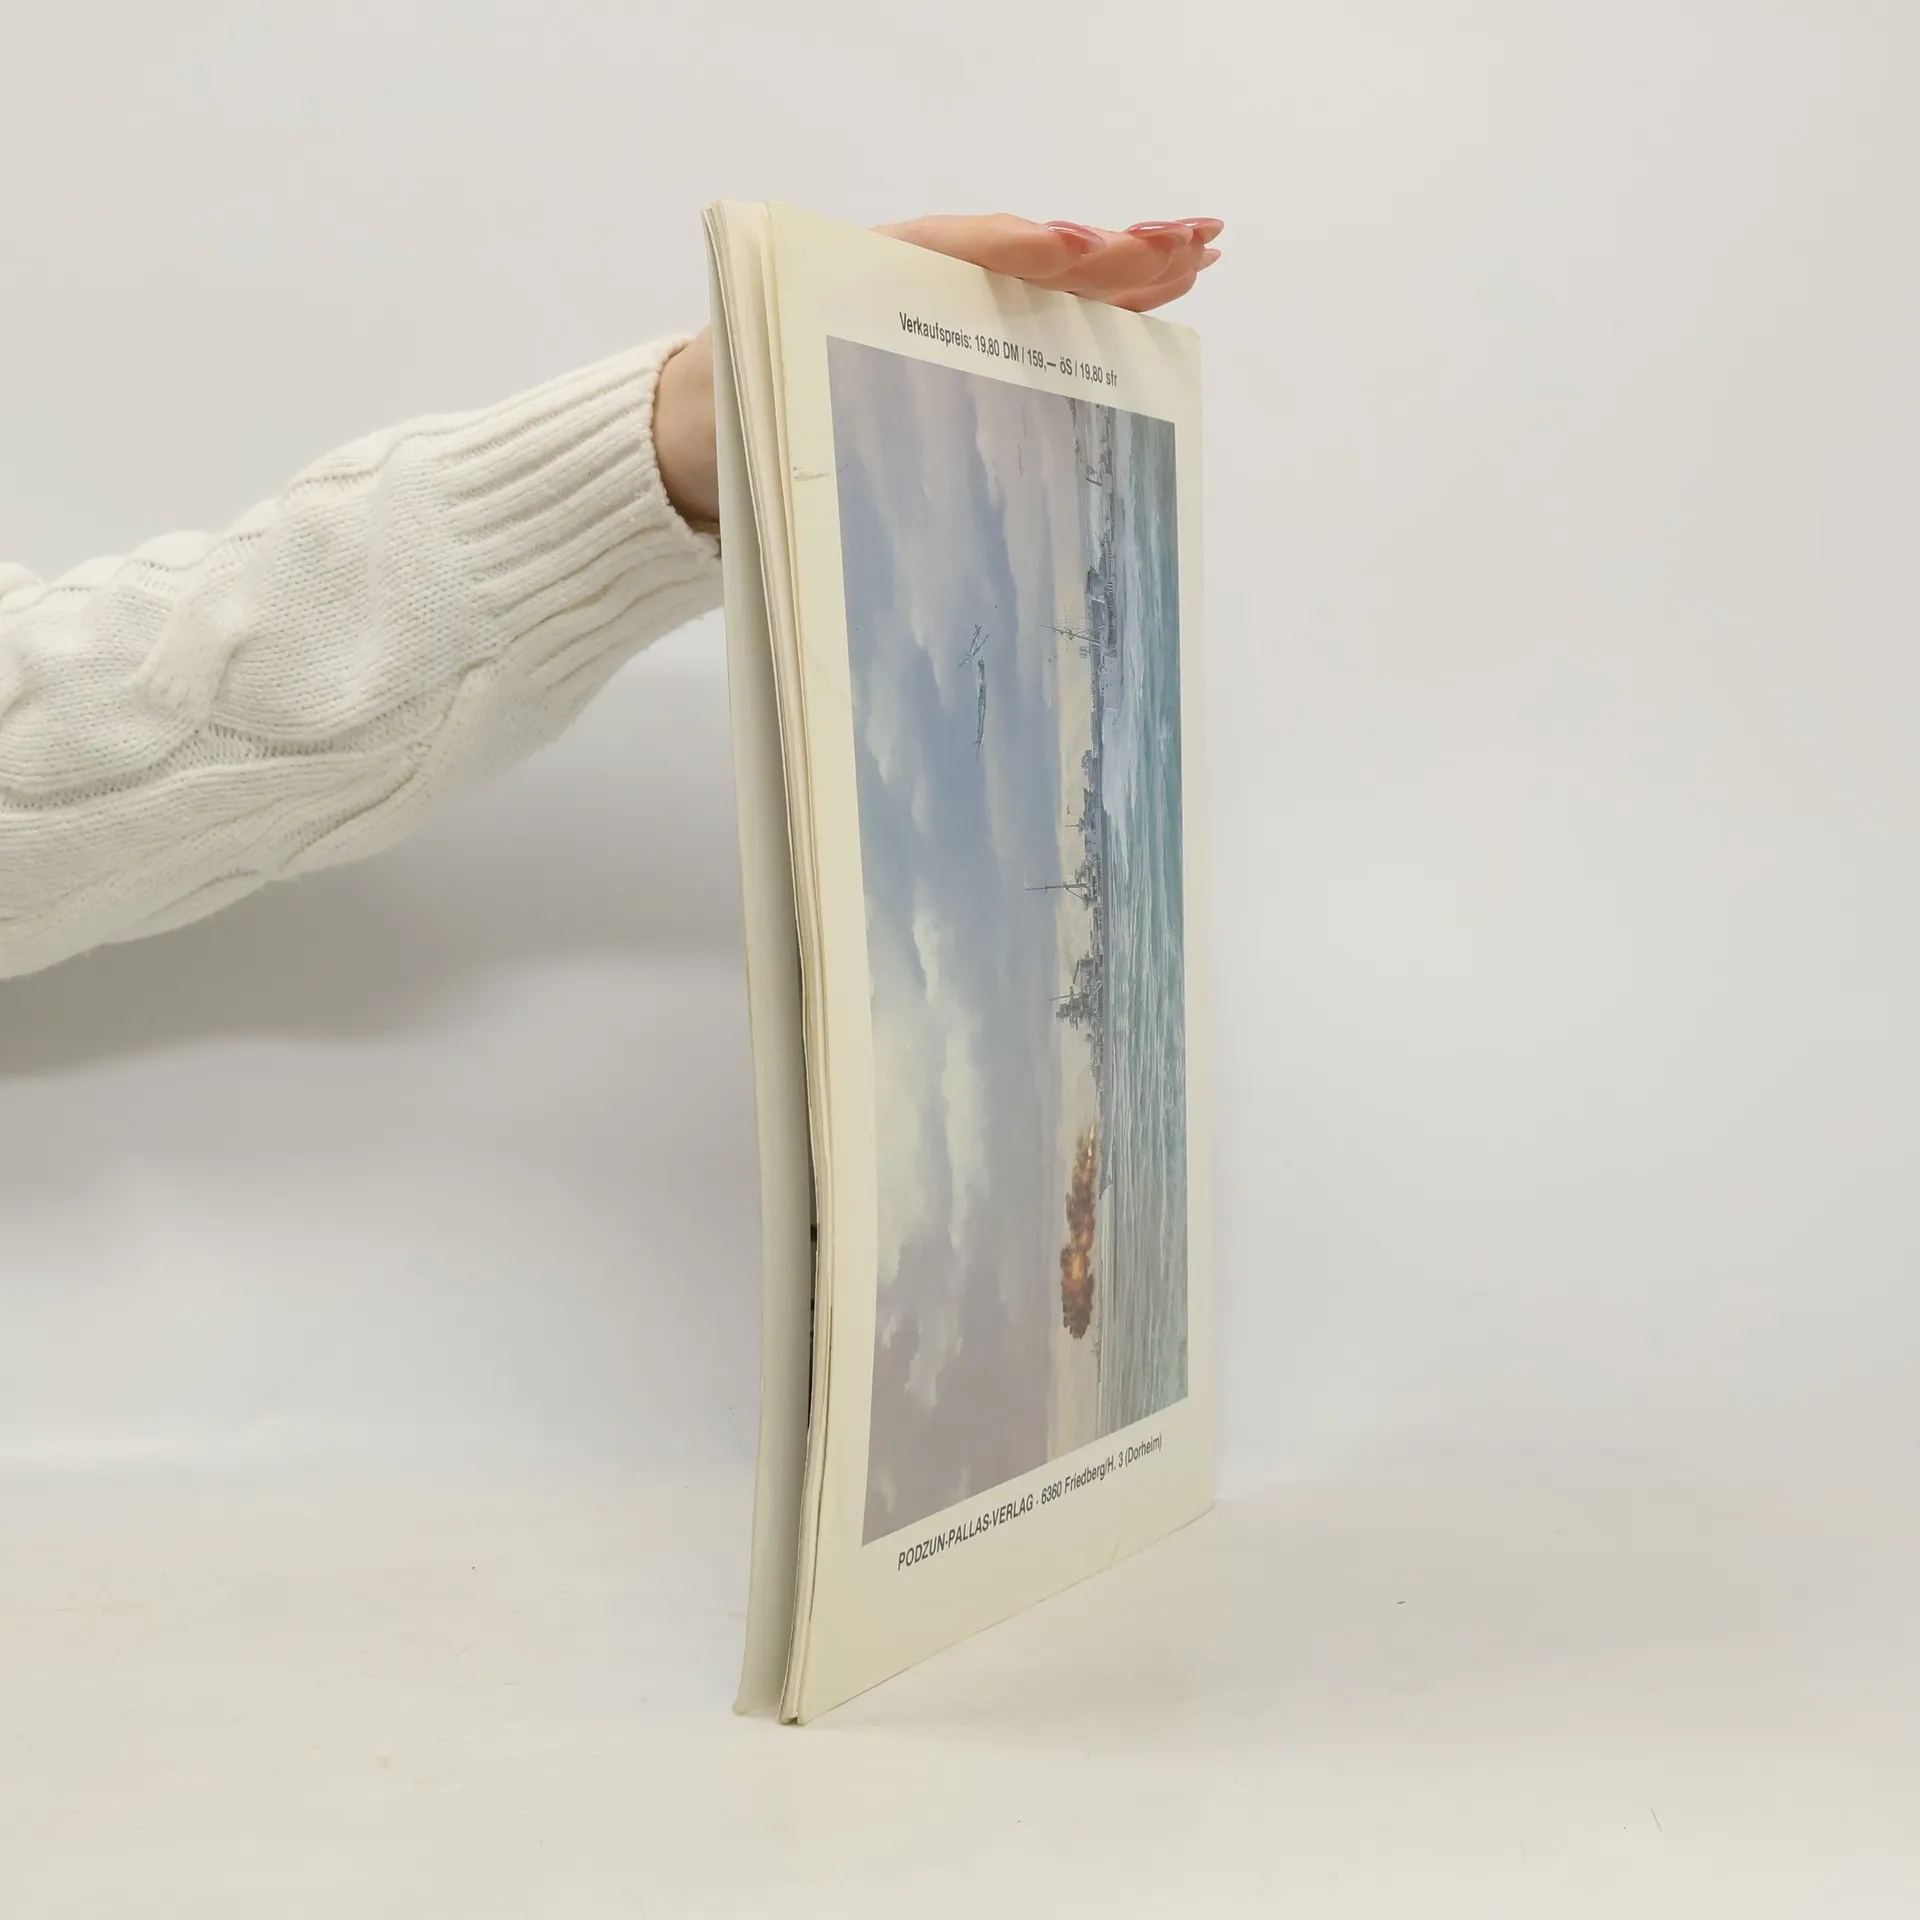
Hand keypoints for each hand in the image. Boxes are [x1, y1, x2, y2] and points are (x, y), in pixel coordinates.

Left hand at [654, 213, 1223, 525]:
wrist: (692, 438)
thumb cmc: (730, 426)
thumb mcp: (765, 422)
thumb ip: (823, 428)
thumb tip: (883, 493)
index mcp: (861, 286)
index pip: (953, 254)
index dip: (1016, 253)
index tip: (1073, 250)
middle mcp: (911, 286)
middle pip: (1019, 258)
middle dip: (1106, 251)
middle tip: (1189, 242)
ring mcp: (936, 311)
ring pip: (1039, 284)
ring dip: (1120, 271)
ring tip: (1196, 253)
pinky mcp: (950, 344)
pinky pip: (1030, 319)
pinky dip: (1090, 308)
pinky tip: (1147, 304)